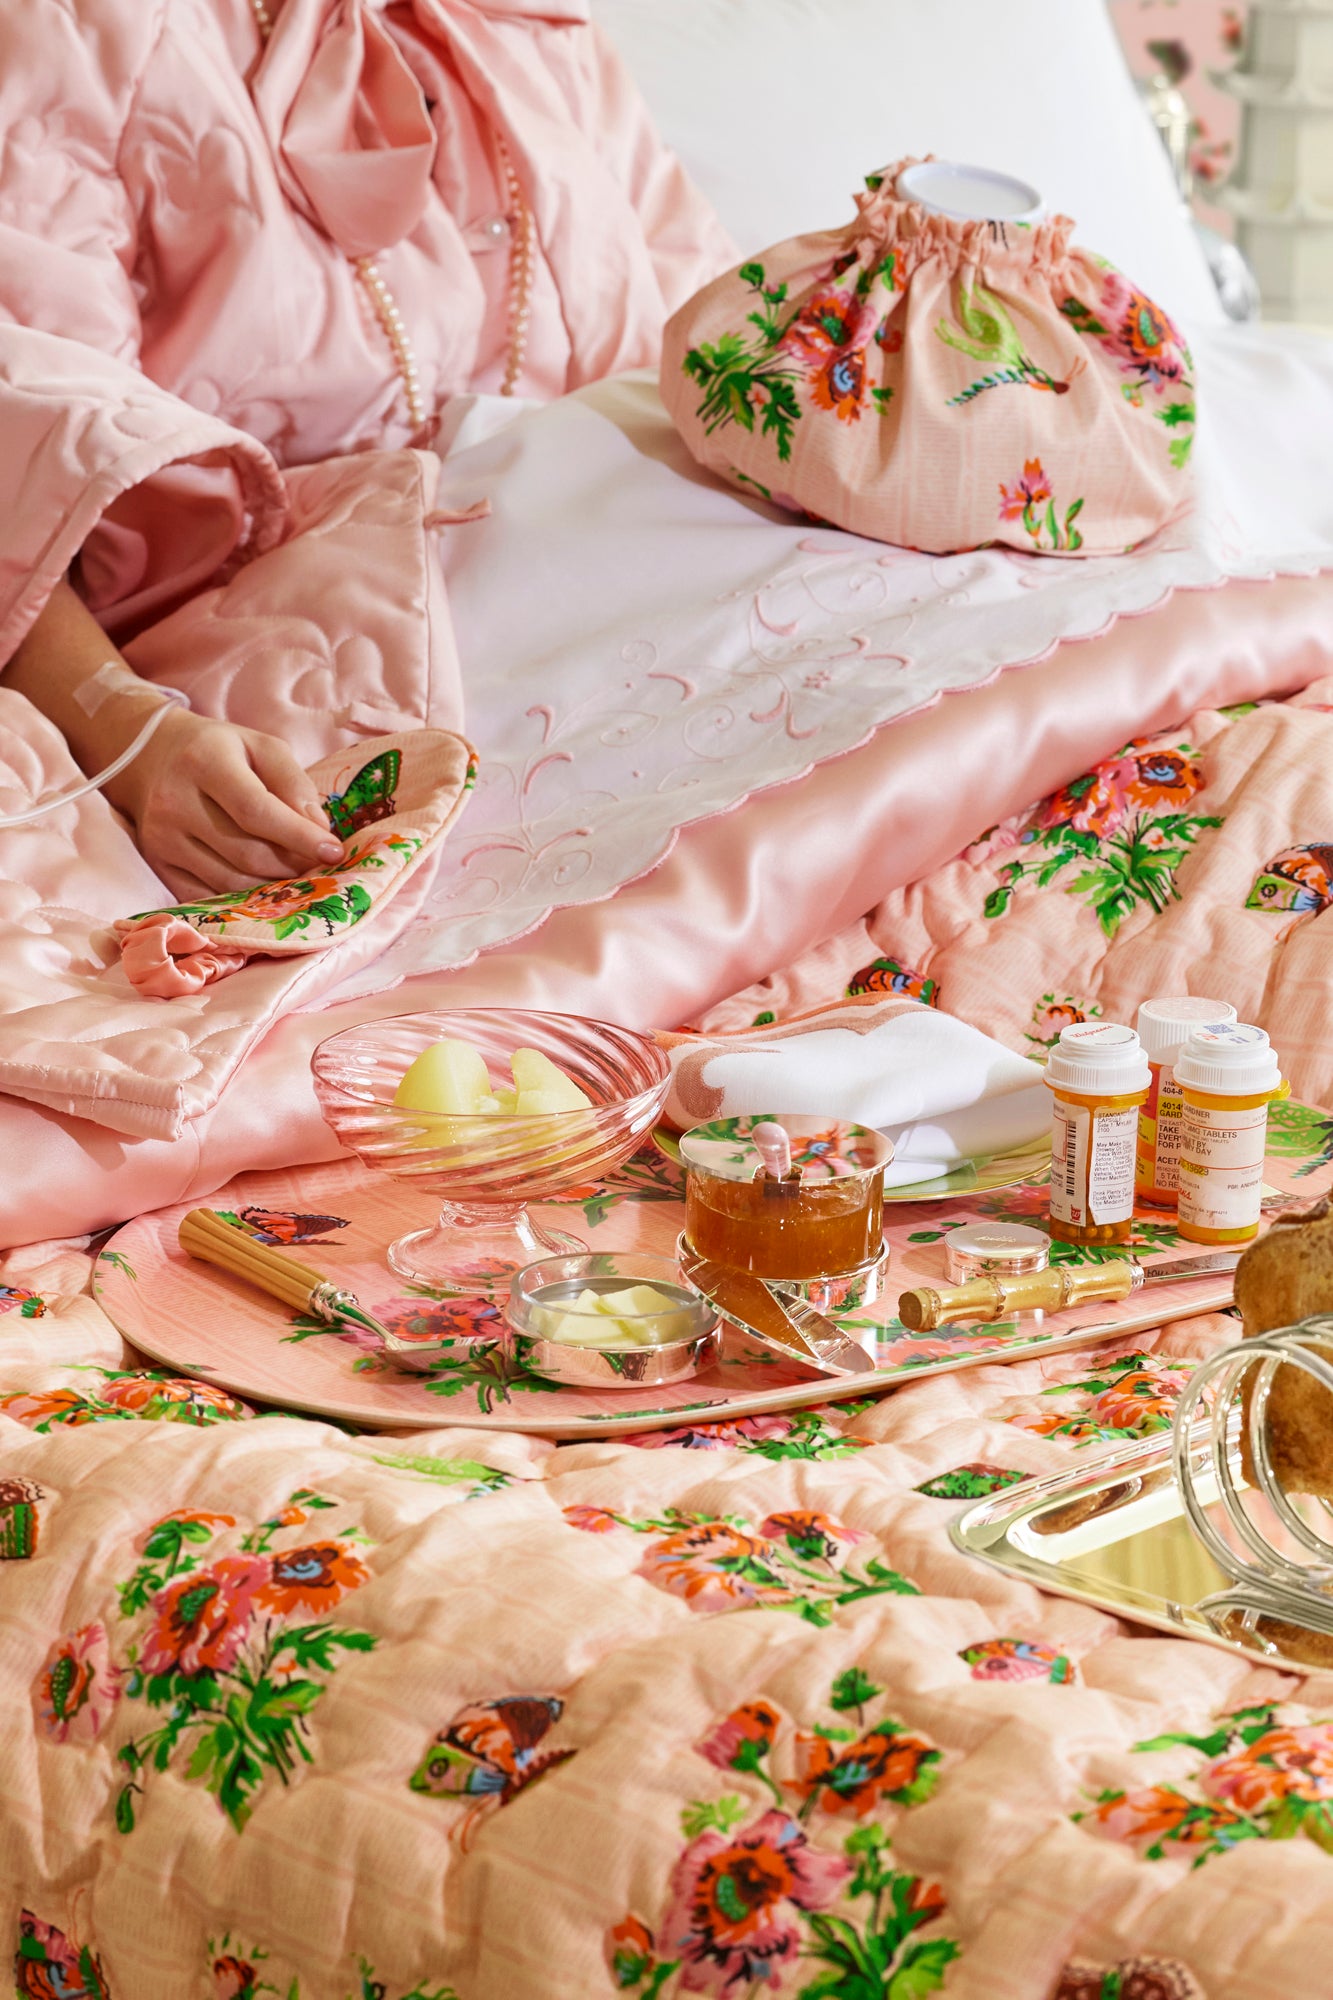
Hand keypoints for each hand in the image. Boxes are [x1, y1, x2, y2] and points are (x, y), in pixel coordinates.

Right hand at [105, 707, 344, 898]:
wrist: (146, 755)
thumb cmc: (218, 750)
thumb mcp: (260, 746)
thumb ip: (293, 783)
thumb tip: (319, 831)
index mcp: (204, 762)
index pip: (257, 811)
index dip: (299, 837)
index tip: (334, 851)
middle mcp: (175, 802)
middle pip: (247, 853)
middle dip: (291, 865)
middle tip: (317, 865)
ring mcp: (161, 838)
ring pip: (229, 881)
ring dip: (271, 886)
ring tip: (295, 875)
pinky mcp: (157, 863)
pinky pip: (206, 896)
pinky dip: (241, 900)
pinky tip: (262, 889)